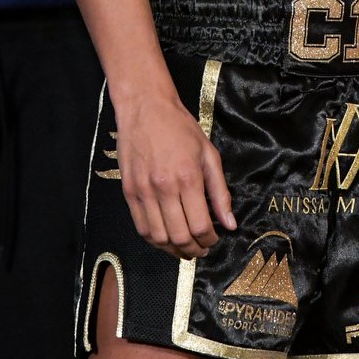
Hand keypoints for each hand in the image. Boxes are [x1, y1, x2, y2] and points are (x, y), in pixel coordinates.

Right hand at [111, 87, 237, 258]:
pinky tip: (165, 239)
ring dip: (173, 250)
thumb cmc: (180, 128)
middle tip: (202, 250)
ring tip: (185, 249)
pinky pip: (141, 227)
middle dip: (194, 249)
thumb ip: (220, 192)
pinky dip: (154, 240)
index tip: (215, 239)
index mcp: (189, 178)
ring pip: (158, 237)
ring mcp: (144, 191)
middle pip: (180, 236)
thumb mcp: (209, 154)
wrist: (145, 108)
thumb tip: (229, 223)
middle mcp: (164, 188)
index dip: (210, 239)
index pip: (201, 225)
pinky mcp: (129, 192)